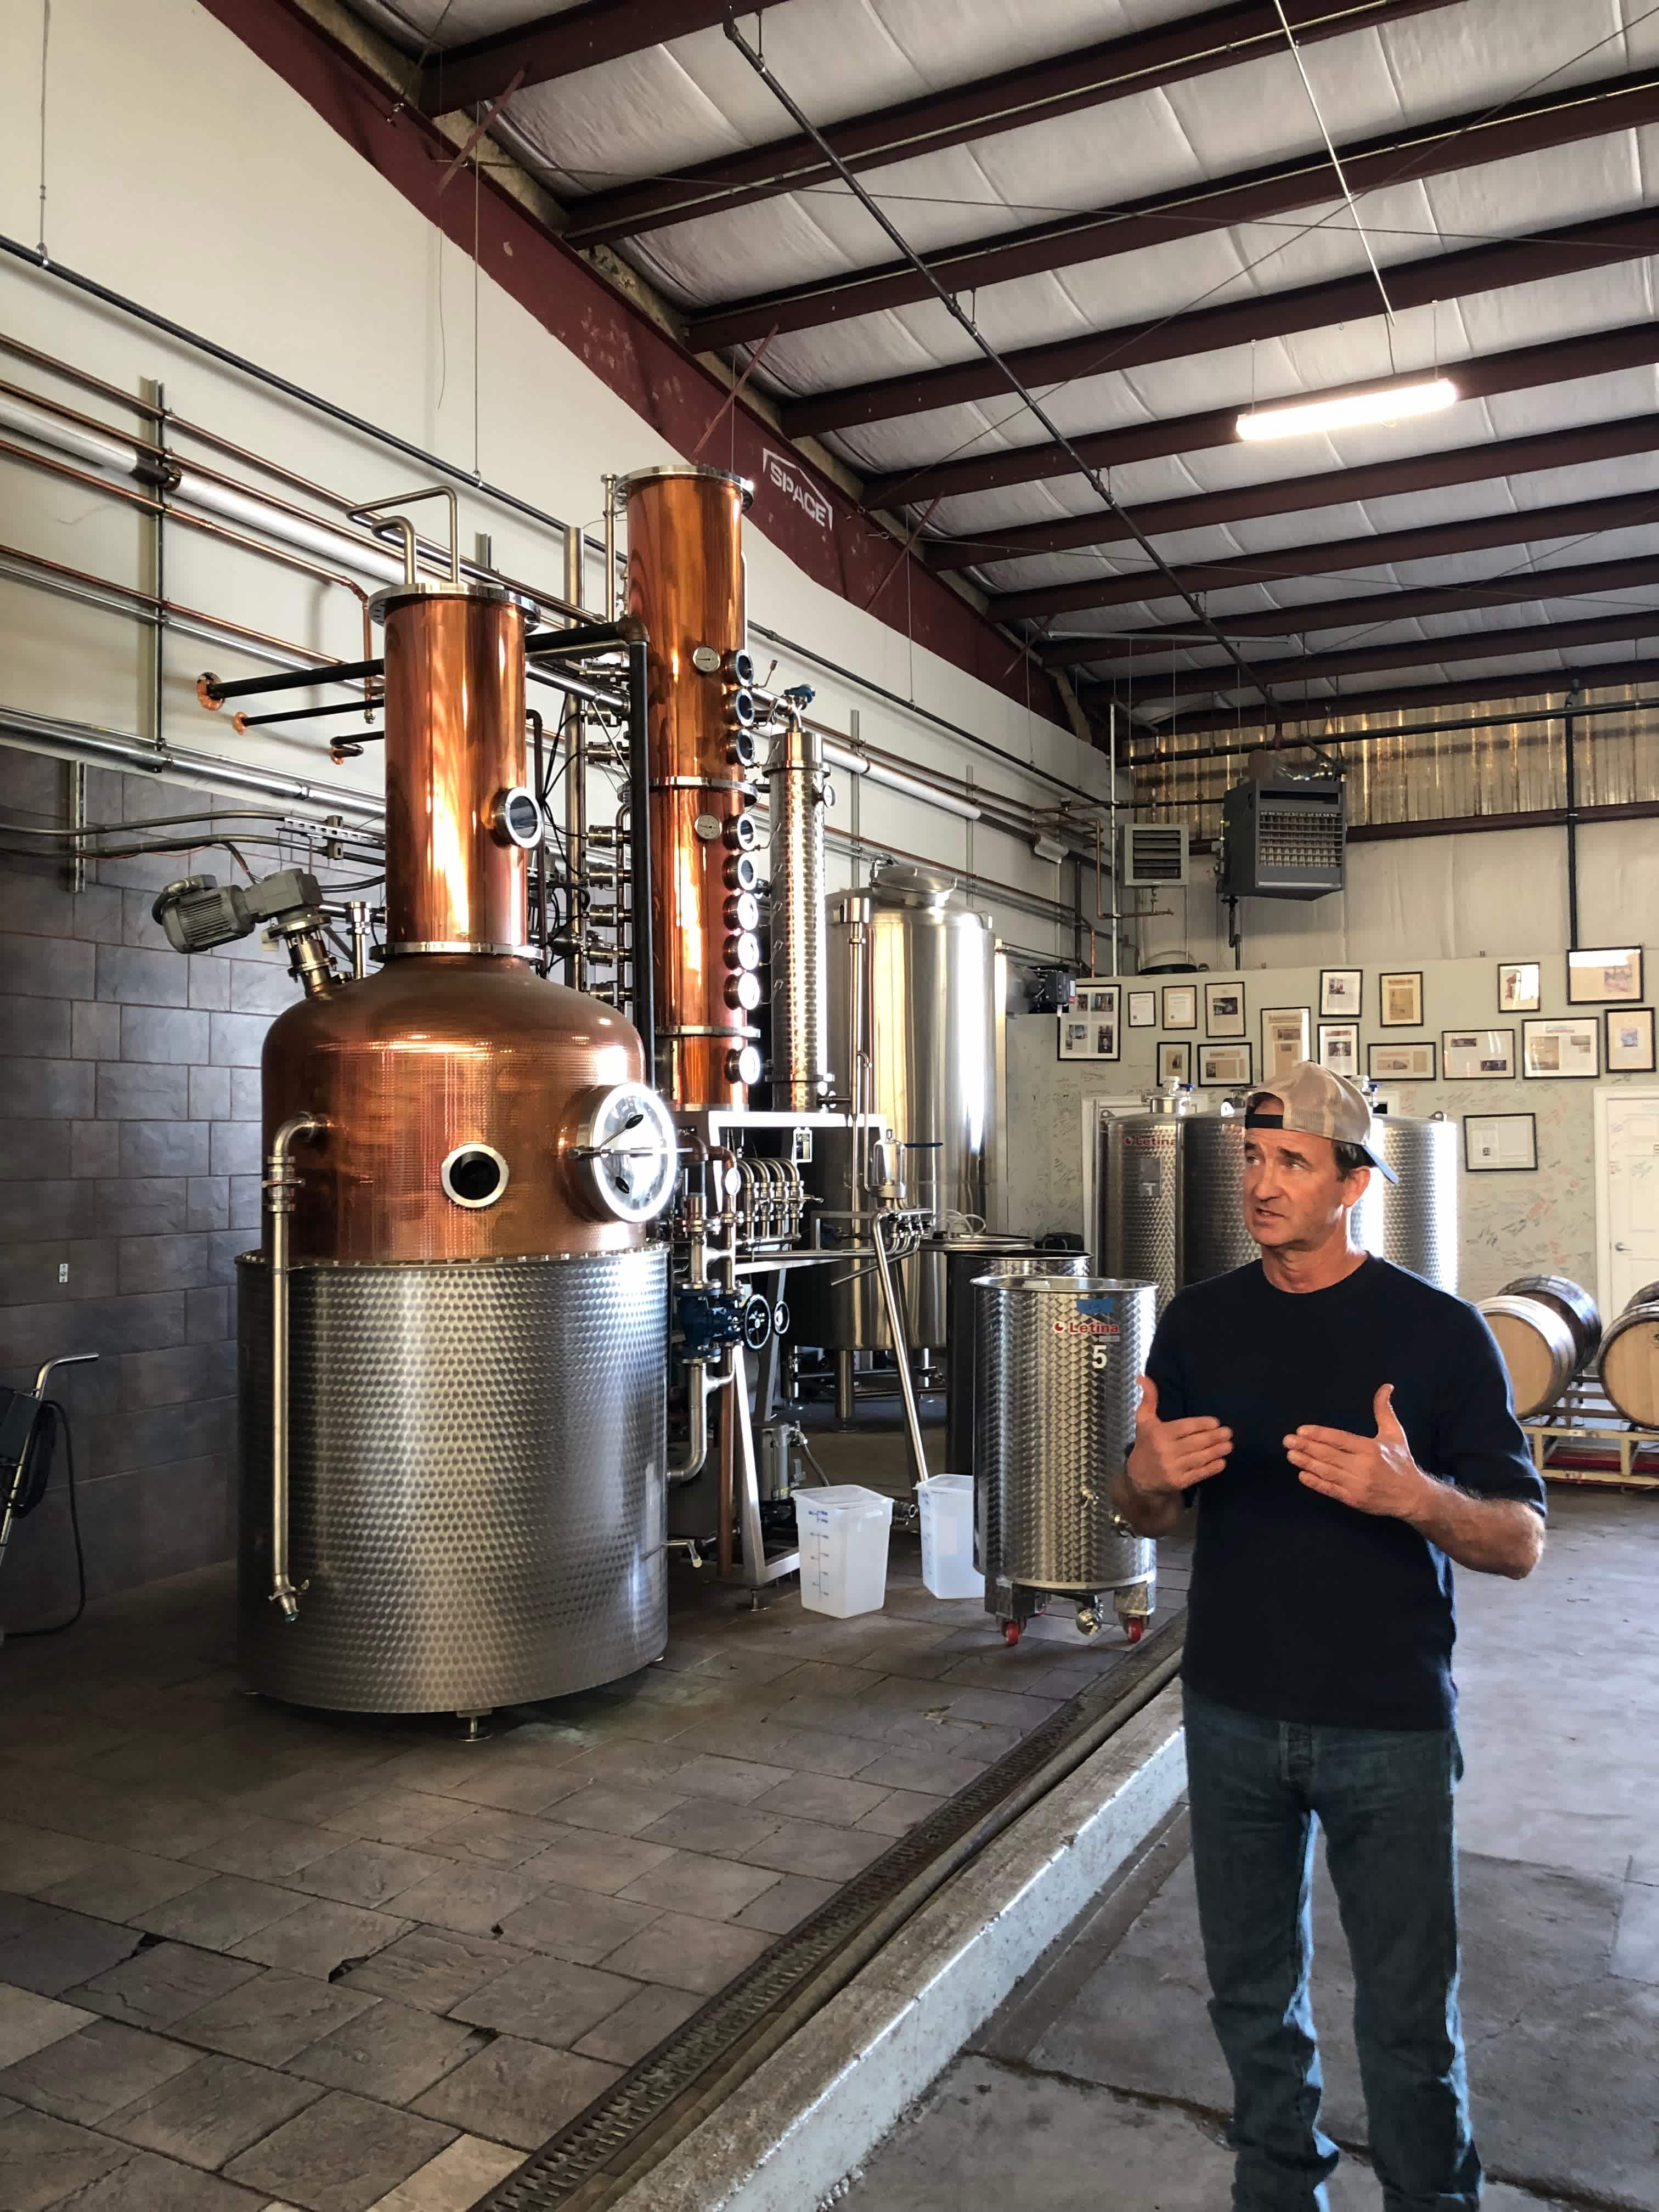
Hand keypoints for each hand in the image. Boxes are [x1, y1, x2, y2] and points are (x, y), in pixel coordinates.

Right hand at [1126, 1375, 1231, 1498]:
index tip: (1216, 1422)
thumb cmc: (1145, 1445)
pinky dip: (1211, 1468)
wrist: (1138, 1479)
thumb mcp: (1144, 1421)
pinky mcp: (1178, 1482)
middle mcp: (1166, 1451)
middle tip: (1228, 1433)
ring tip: (1229, 1445)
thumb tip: (1143, 1377)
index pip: (1185, 1427)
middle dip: (1214, 1437)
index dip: (1202, 1425)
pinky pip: (1198, 1474)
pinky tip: (1221, 1462)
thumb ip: (1149, 1399)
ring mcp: (1173, 1468)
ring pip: (1199, 1458)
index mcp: (1158, 1434)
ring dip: (1216, 1451)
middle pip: (1195, 1442)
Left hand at [1285, 1385, 1432, 1518]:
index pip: (1339, 1439)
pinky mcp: (1354, 1500)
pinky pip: (1331, 1490)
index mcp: (1370, 1449)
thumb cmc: (1401, 1462)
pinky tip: (1303, 1475)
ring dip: (1306, 1463)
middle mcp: (1363, 1466)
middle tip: (1288, 1441)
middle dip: (1306, 1447)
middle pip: (1328, 1455)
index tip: (1301, 1431)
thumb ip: (1384, 1410)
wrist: (1413, 1496)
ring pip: (1327, 1472)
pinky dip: (1316, 1483)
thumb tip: (1385, 1387)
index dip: (1319, 1435)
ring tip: (1291, 1455)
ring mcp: (1358, 1485)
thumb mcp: (1394, 1434)